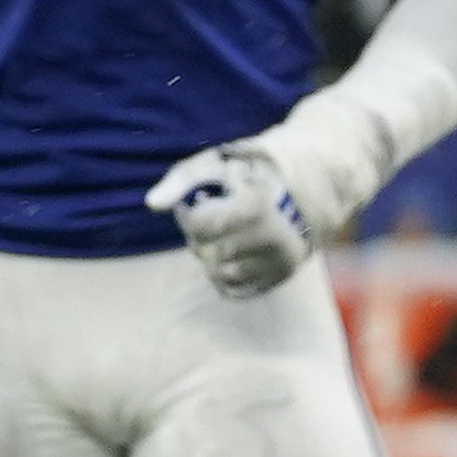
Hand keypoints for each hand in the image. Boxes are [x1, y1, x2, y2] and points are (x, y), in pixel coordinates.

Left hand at [147, 135, 356, 297]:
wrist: (304, 183)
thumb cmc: (247, 172)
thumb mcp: (214, 165)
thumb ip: (180, 181)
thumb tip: (152, 204)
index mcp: (255, 207)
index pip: (199, 227)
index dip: (188, 216)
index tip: (196, 202)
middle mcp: (272, 237)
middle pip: (207, 253)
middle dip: (200, 236)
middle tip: (213, 217)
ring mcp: (280, 259)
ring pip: (218, 274)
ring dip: (210, 257)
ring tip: (223, 234)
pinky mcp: (282, 274)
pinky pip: (235, 291)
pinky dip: (222, 276)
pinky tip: (228, 253)